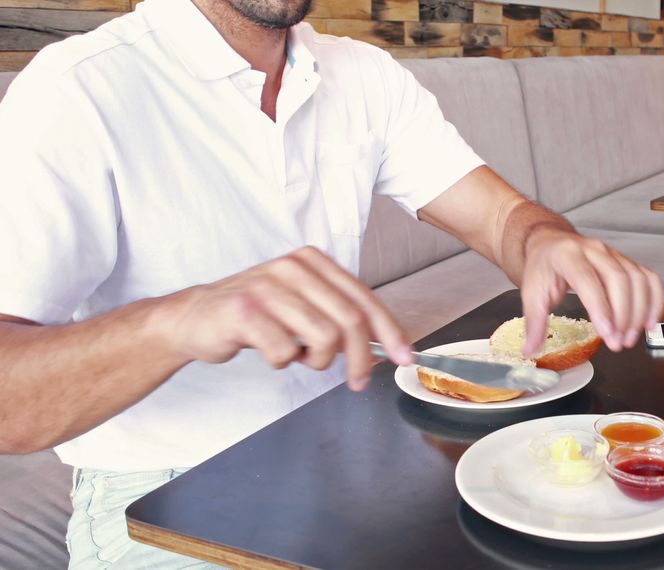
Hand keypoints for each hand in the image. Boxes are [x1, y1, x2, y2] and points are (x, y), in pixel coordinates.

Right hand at [156, 247, 413, 389]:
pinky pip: (284, 351)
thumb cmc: (256, 316)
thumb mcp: (304, 306)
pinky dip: (281, 362)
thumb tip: (388, 344)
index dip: (389, 332)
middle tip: (357, 381)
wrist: (194, 318)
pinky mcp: (244, 311)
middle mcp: (292, 267)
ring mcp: (267, 286)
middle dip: (360, 359)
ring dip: (315, 360)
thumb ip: (340, 317)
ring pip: (323, 338)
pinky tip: (269, 352)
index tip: (404, 357)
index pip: (363, 299)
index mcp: (312, 261)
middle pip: (349, 321)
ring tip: (297, 356)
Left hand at [519, 228, 663, 355]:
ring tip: (630, 339)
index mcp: (568, 255)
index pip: (588, 280)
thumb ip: (534, 322)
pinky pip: (648, 279)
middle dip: (623, 315)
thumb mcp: (531, 292)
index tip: (608, 334)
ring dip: (639, 312)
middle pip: (619, 279)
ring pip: (637, 279)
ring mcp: (614, 254)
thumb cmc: (544, 267)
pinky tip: (649, 324)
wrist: (551, 243)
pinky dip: (654, 301)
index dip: (600, 308)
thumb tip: (531, 350)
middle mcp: (594, 250)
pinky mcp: (626, 262)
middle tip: (618, 343)